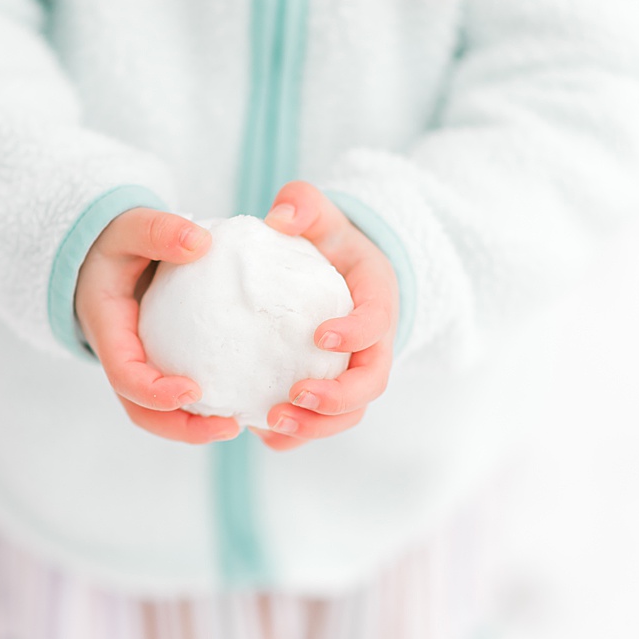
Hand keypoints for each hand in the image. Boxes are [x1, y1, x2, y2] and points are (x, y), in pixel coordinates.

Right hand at [76, 208, 240, 444]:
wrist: (106, 251)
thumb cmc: (118, 240)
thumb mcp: (130, 227)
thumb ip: (158, 230)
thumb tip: (201, 242)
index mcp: (109, 330)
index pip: (124, 375)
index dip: (154, 392)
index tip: (193, 391)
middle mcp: (122, 356)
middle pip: (143, 411)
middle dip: (183, 427)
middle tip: (232, 426)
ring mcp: (141, 365)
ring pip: (161, 414)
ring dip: (197, 427)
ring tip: (244, 424)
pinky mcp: (162, 363)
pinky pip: (181, 395)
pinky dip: (208, 406)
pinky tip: (247, 401)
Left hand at [255, 181, 399, 451]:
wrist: (336, 269)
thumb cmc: (326, 240)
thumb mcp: (319, 212)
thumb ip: (303, 202)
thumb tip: (279, 218)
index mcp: (378, 299)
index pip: (380, 321)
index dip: (356, 332)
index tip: (319, 336)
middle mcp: (374, 344)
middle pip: (372, 383)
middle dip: (338, 399)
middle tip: (294, 397)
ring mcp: (354, 371)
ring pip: (349, 413)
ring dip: (316, 426)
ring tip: (270, 423)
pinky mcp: (331, 389)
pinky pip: (320, 422)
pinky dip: (294, 435)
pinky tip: (259, 432)